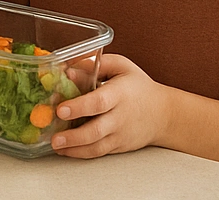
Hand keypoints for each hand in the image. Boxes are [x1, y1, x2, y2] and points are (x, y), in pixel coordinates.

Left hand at [50, 53, 168, 157]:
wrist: (164, 114)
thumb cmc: (138, 86)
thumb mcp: (120, 66)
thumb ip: (92, 64)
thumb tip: (66, 69)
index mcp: (119, 94)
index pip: (99, 102)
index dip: (79, 107)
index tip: (61, 109)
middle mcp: (120, 117)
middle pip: (97, 130)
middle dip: (74, 136)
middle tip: (55, 137)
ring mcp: (120, 135)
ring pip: (97, 146)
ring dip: (74, 148)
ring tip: (56, 145)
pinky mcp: (118, 146)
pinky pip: (99, 152)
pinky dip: (81, 153)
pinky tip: (65, 150)